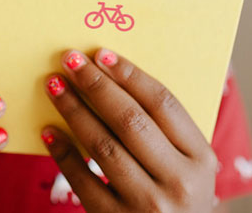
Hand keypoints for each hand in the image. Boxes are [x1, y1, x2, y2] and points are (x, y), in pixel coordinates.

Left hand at [41, 49, 217, 212]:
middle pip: (130, 120)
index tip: (101, 53)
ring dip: (74, 111)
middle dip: (96, 85)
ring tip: (54, 86)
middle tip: (70, 61)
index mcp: (202, 159)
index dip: (130, 74)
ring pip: (103, 146)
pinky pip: (82, 180)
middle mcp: (179, 182)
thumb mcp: (188, 166)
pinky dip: (63, 152)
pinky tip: (49, 130)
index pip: (163, 103)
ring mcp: (148, 205)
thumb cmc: (176, 195)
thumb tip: (114, 75)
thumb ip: (165, 130)